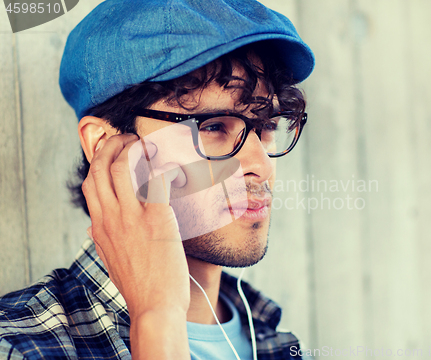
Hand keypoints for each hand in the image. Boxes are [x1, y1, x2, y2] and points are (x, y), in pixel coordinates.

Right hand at [82, 133, 189, 318]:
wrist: (155, 306)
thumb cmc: (137, 285)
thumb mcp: (109, 261)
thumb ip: (100, 240)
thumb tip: (92, 228)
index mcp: (100, 225)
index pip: (91, 181)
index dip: (100, 159)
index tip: (112, 150)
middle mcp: (111, 217)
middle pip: (103, 166)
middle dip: (114, 143)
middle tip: (130, 137)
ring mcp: (132, 217)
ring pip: (124, 166)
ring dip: (136, 148)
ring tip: (149, 145)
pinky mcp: (157, 219)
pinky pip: (156, 179)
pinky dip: (163, 166)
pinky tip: (172, 165)